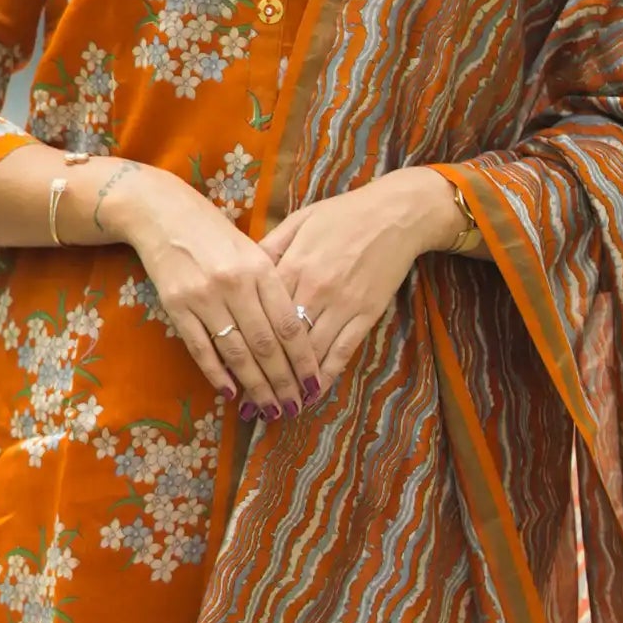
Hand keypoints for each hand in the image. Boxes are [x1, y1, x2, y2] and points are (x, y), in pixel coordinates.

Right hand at [109, 167, 321, 417]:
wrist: (164, 214)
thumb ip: (274, 287)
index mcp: (260, 269)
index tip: (314, 384)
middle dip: (282, 381)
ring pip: (236, 352)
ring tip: (268, 409)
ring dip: (254, 386)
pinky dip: (216, 373)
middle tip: (294, 407)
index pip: (289, 324)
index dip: (303, 359)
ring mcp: (204, 297)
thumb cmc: (216, 235)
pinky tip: (230, 393)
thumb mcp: (253, 250)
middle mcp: (235, 284)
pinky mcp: (177, 306)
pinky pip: (201, 349)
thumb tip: (298, 334)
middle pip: (265, 344)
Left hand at [259, 169, 459, 399]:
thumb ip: (270, 248)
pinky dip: (327, 375)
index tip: (228, 371)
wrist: (394, 214)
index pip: (259, 314)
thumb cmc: (341, 215)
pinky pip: (343, 351)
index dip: (243, 346)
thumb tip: (240, 271)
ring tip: (277, 408)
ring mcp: (342, 304)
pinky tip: (313, 394)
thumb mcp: (298, 221)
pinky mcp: (366, 314)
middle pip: (281, 341)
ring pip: (311, 353)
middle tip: (250, 404)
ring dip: (294, 384)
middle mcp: (313, 289)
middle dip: (265, 376)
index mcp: (291, 265)